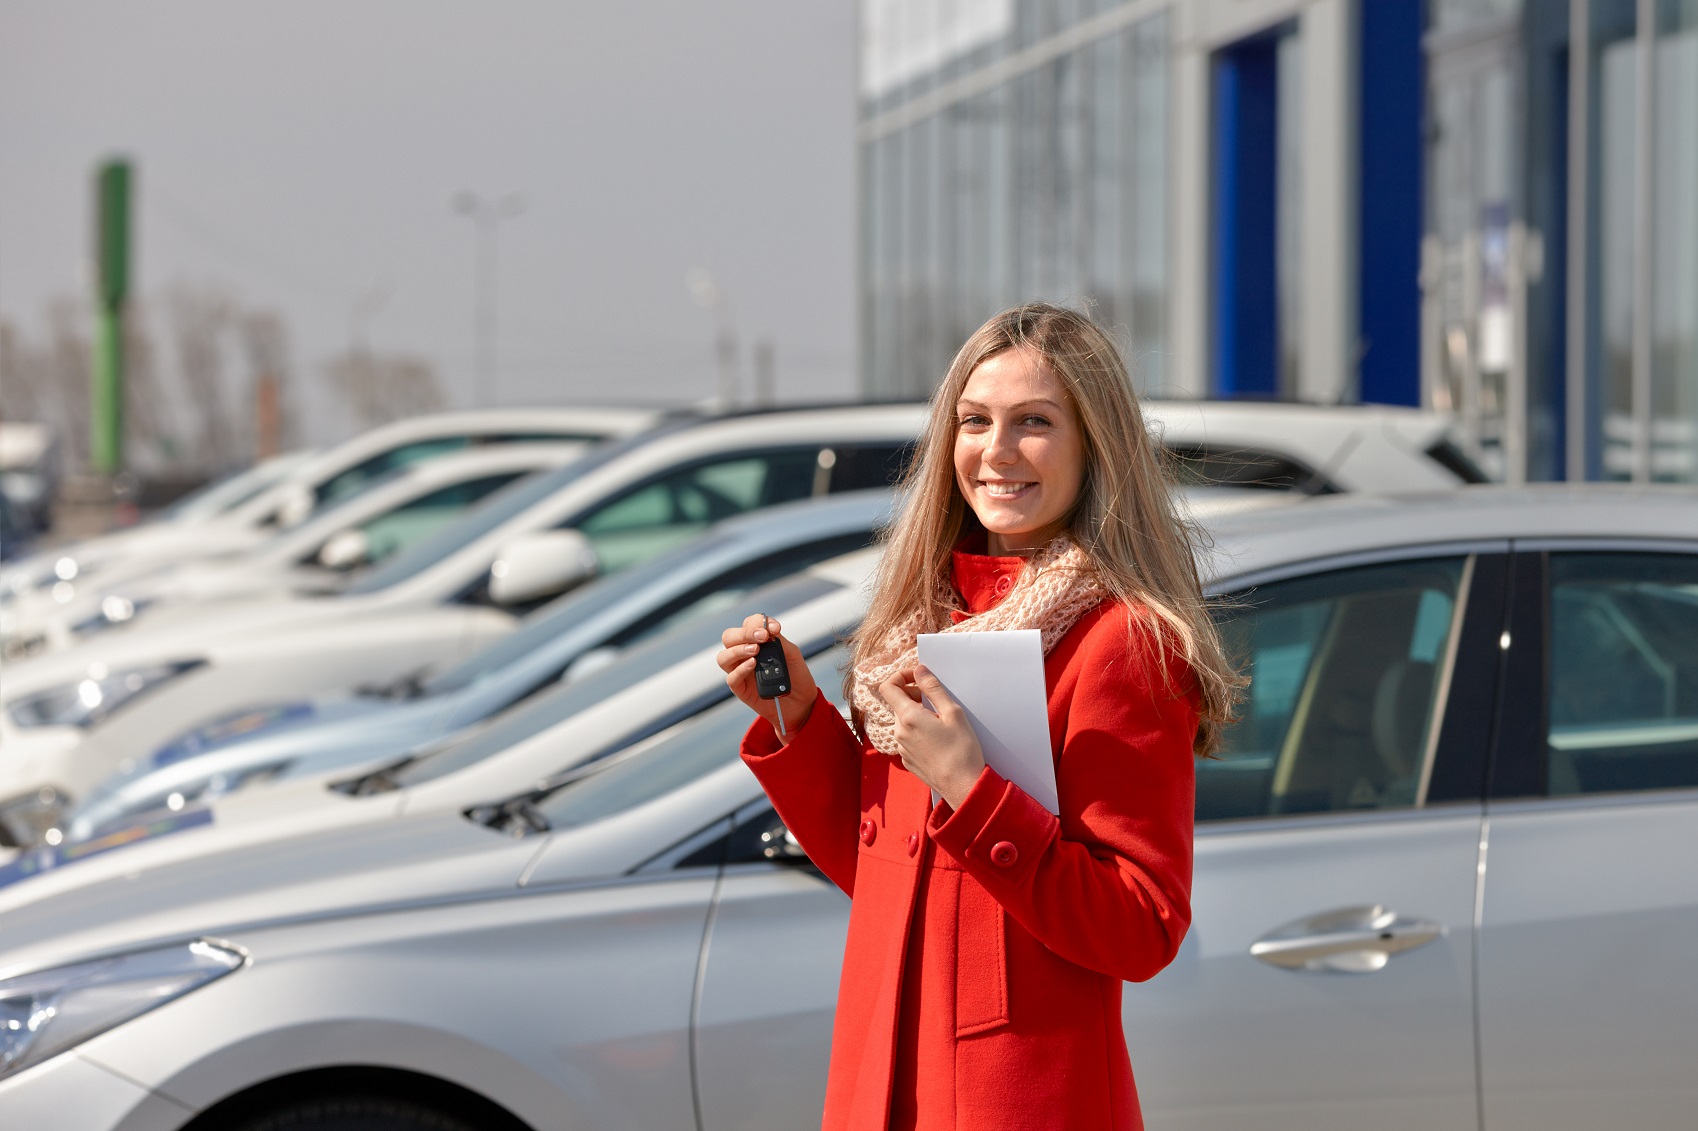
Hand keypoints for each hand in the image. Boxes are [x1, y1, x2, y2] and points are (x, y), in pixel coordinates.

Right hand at [717, 613, 817, 742]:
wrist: (801, 702)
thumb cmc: (795, 675)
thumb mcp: (792, 654)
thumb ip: (779, 641)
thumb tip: (768, 630)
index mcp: (756, 641)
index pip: (748, 624)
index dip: (758, 622)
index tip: (775, 628)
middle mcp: (744, 654)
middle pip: (729, 637)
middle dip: (744, 633)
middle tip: (762, 636)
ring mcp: (740, 671)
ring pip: (723, 657)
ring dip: (738, 650)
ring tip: (755, 650)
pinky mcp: (740, 689)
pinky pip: (731, 678)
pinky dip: (741, 669)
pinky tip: (753, 664)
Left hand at [876, 665, 985, 808]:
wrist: (962, 786)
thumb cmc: (961, 749)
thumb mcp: (952, 712)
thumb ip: (933, 688)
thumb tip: (919, 670)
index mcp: (908, 717)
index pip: (888, 686)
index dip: (901, 676)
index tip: (918, 677)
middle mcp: (899, 732)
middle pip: (897, 703)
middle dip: (913, 695)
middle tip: (935, 700)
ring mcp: (901, 748)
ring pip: (903, 721)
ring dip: (916, 714)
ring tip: (940, 721)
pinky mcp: (907, 760)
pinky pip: (907, 737)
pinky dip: (918, 731)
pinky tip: (937, 738)